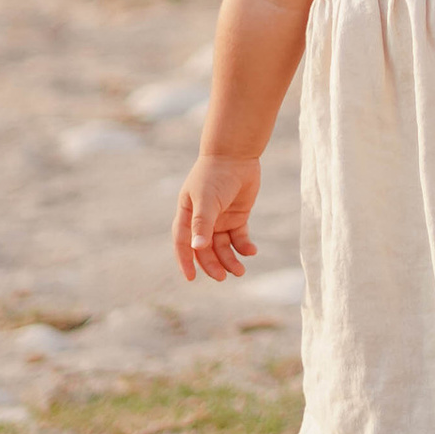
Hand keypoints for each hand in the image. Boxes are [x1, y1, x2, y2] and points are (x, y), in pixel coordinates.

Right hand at [175, 154, 263, 283]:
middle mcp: (202, 220)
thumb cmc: (215, 175)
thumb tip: (197, 248)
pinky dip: (244, 247)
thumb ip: (202, 224)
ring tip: (240, 271)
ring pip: (222, 247)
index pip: (183, 244)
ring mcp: (220, 219)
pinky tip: (251, 251)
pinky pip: (239, 237)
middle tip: (223, 277)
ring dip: (230, 260)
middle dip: (213, 264)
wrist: (236, 155)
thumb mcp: (207, 200)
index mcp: (187, 216)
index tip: (190, 278)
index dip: (185, 261)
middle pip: (205, 249)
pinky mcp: (237, 216)